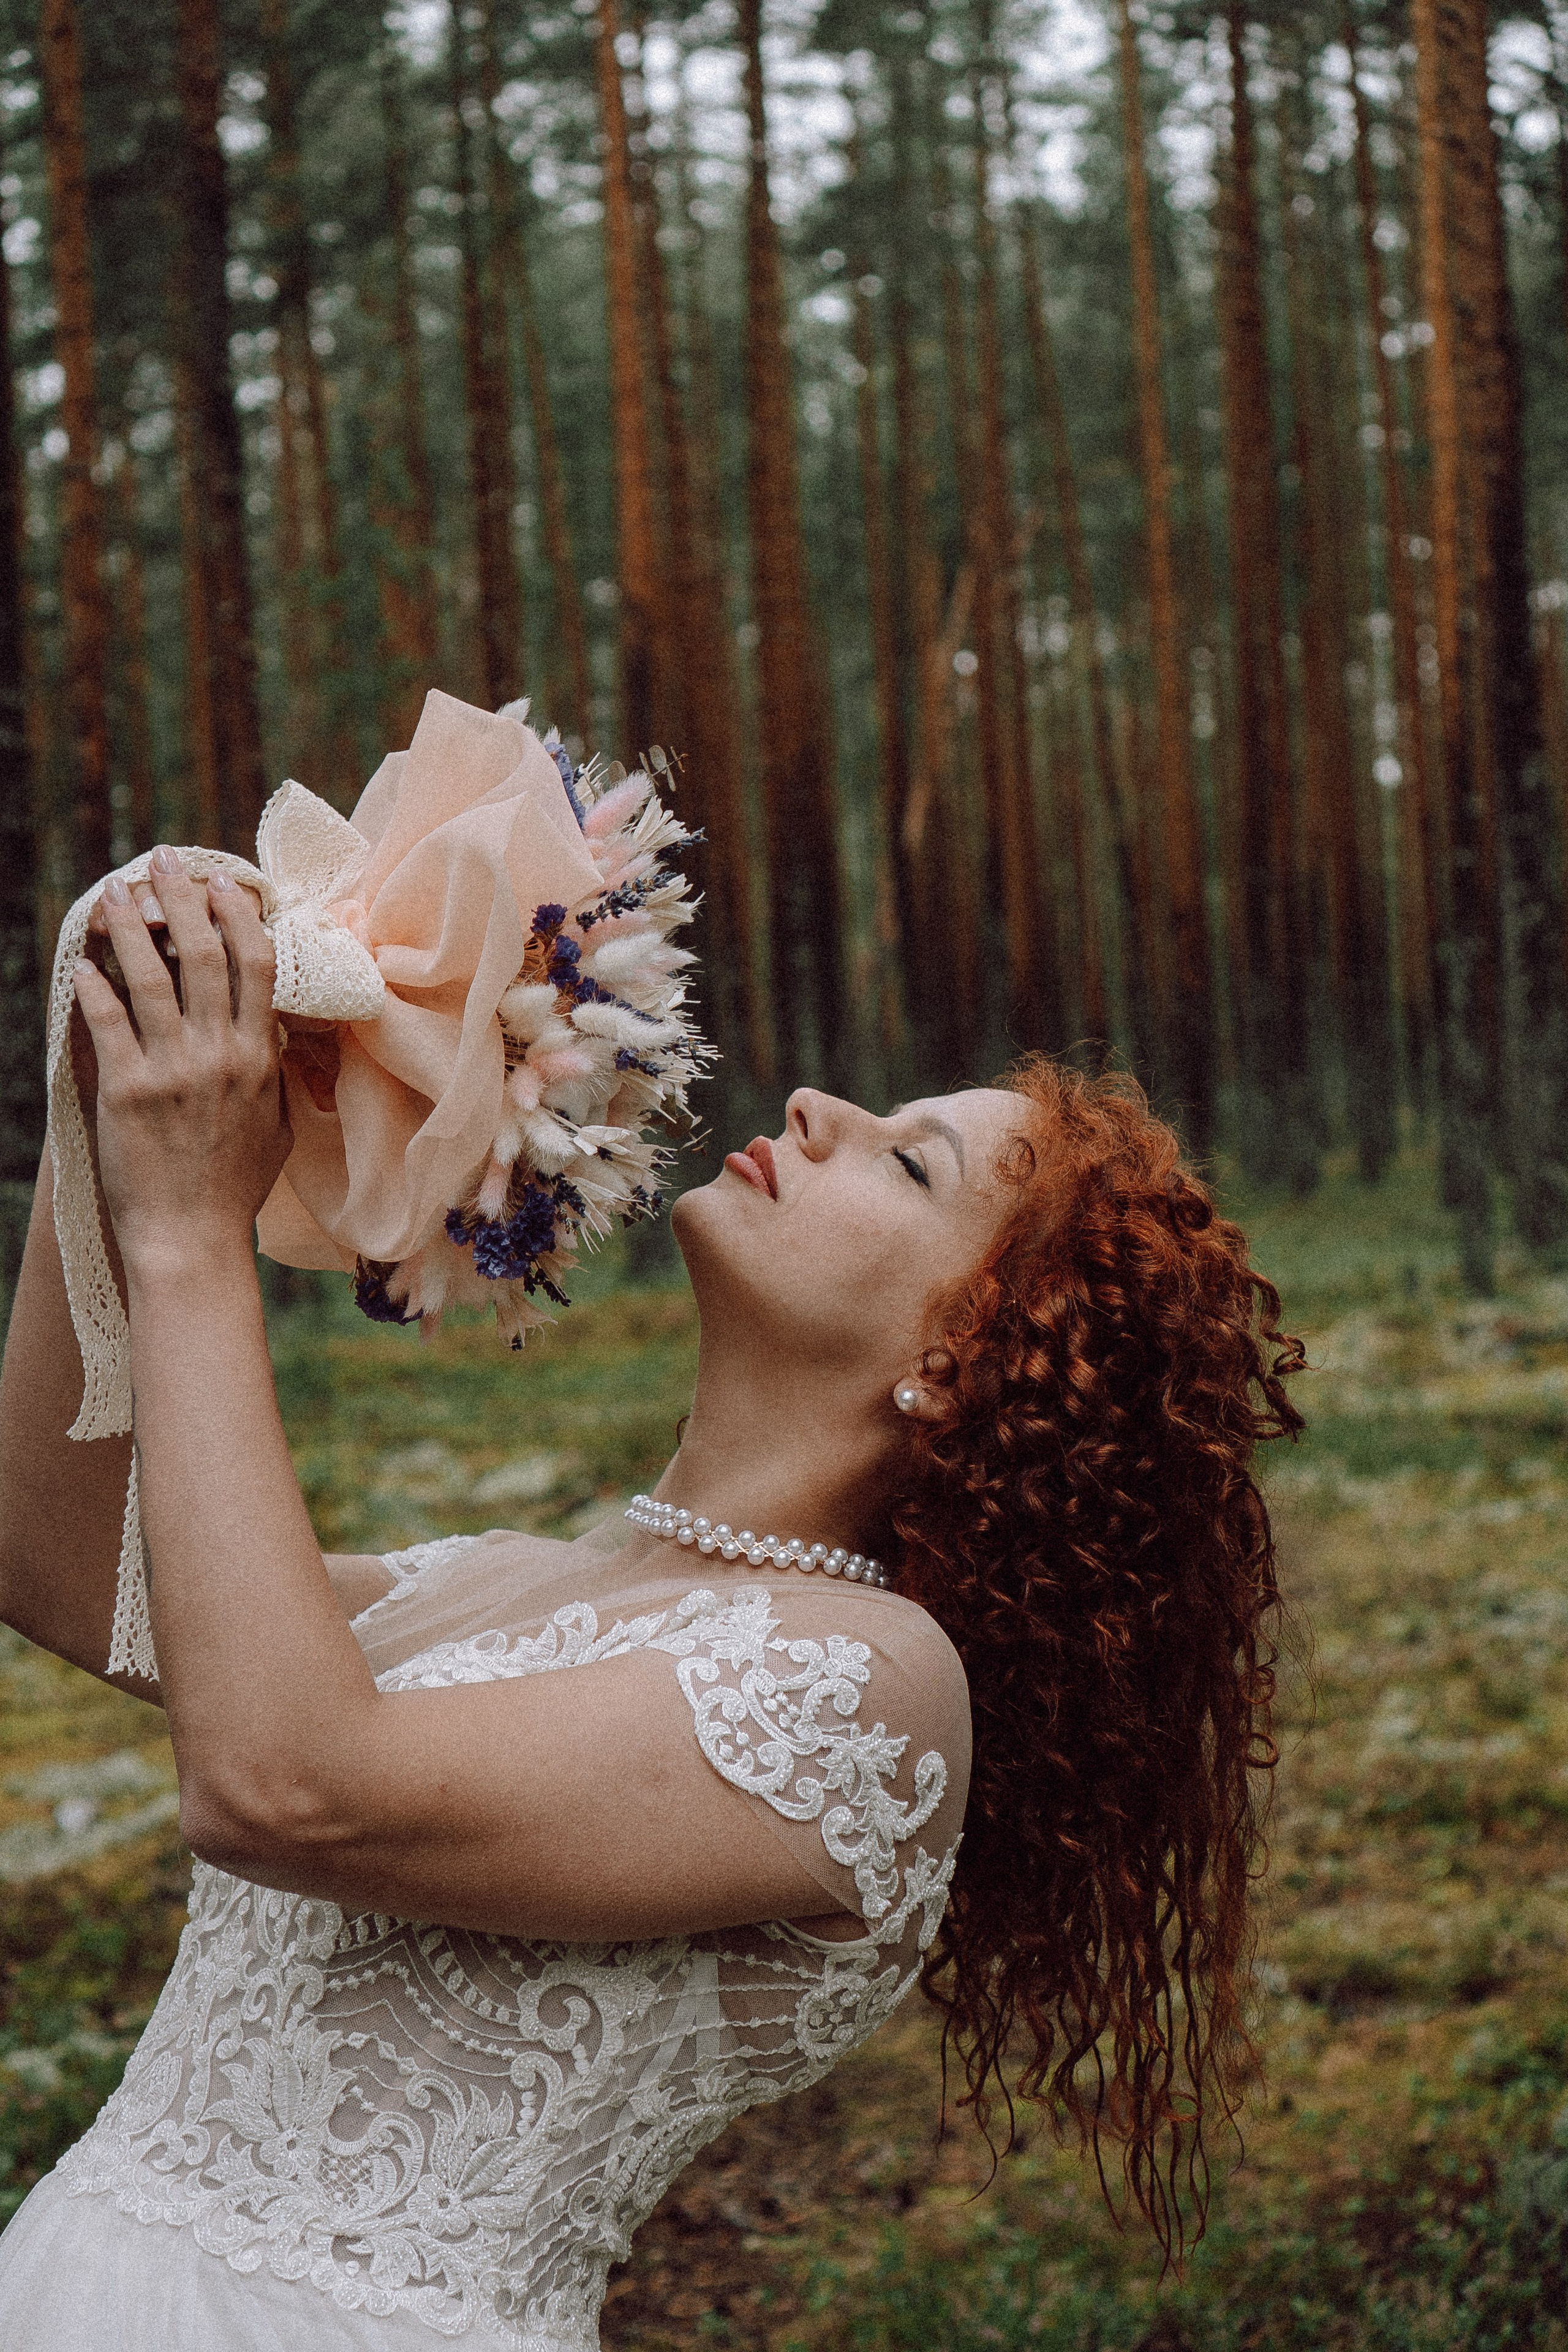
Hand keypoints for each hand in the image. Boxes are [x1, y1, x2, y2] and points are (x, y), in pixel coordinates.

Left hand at [72, 849, 291, 1273]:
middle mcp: (222, 1056)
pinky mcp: (129, 1092)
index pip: (257, 966)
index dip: (239, 916)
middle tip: (165, 861)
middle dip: (185, 900)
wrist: (191, 1239)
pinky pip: (108, 1023)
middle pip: (205, 956)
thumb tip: (273, 1033)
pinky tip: (82, 963)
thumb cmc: (233, 1189)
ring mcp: (175, 1072)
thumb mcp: (275, 1127)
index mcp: (259, 1059)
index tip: (224, 882)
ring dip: (131, 928)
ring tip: (115, 894)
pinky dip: (94, 987)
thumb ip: (274, 1074)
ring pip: (152, 979)